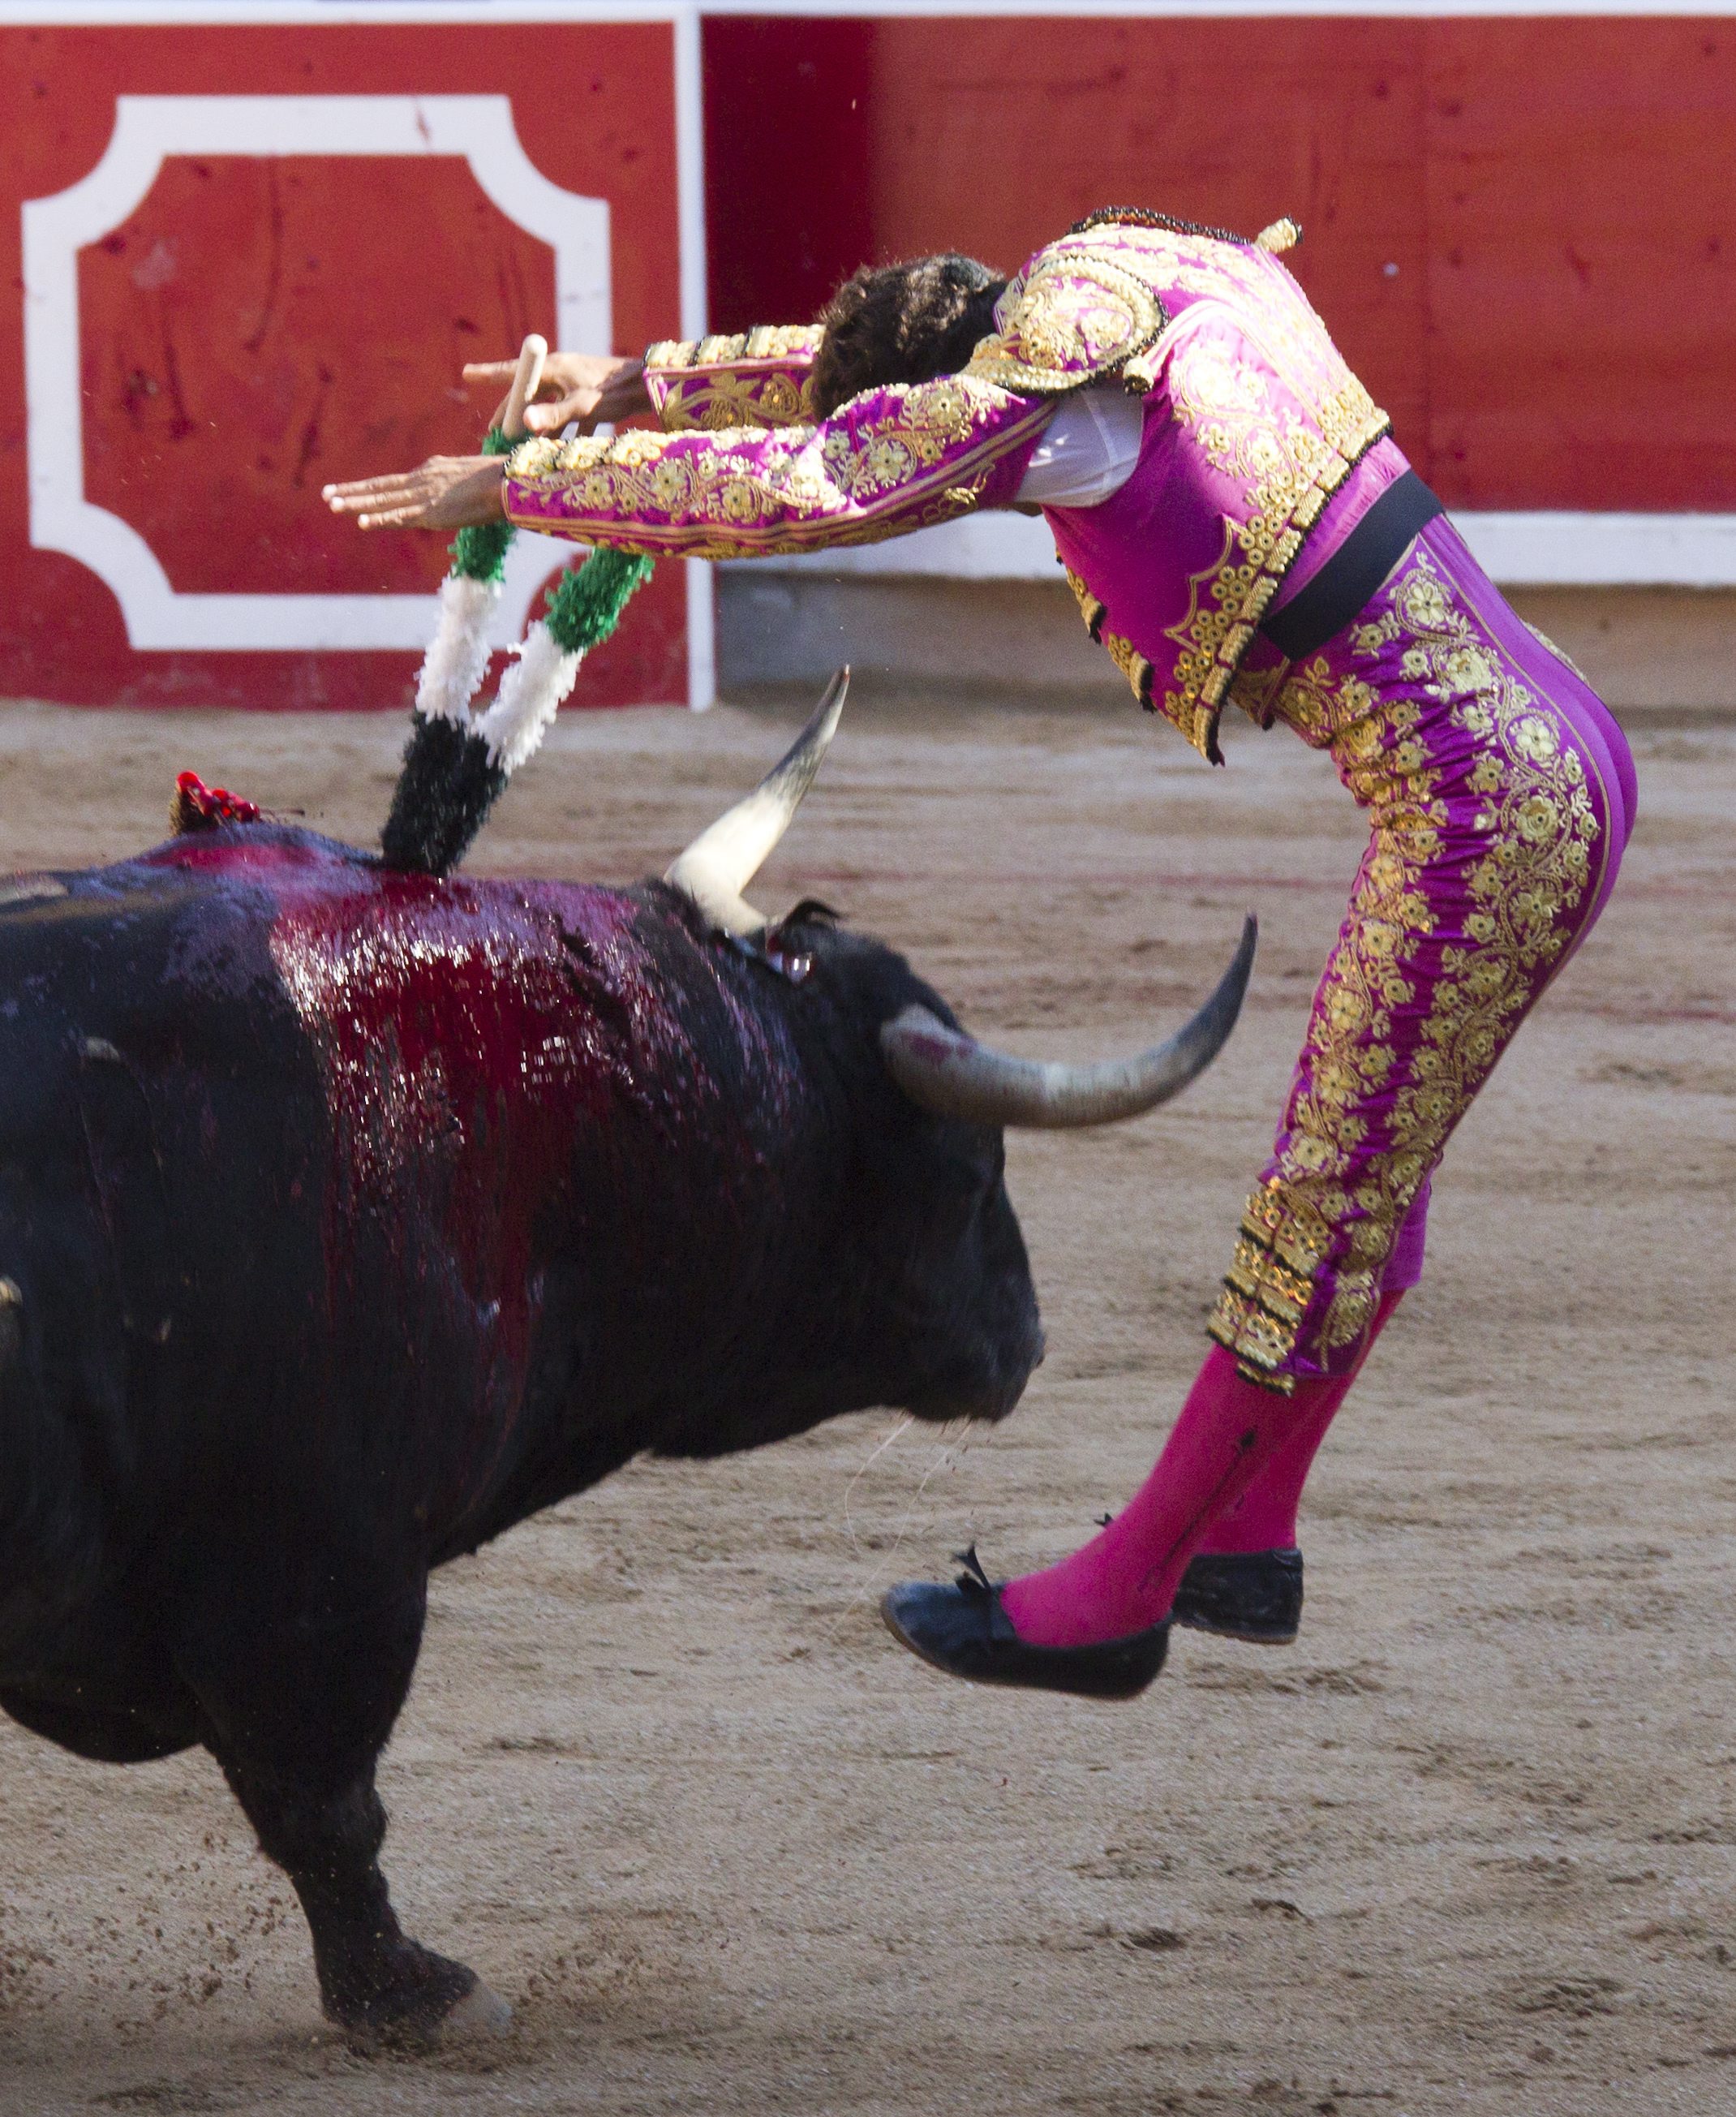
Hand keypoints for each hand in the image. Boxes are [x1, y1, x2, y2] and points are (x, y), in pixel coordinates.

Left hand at [322, 455, 505, 530]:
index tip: (350, 490)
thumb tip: (451, 495)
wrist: (507, 483)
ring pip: (383, 500)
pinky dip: (379, 520)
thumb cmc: (498, 481)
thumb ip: (453, 486)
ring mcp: (424, 496)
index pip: (393, 483)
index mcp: (430, 472)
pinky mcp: (432, 512)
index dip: (369, 488)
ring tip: (332, 505)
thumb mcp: (468, 479)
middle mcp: (421, 481)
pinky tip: (361, 523)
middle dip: (352, 492)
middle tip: (326, 495)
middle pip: (380, 488)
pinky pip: (399, 517)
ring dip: (356, 504)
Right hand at [462, 351, 650, 434]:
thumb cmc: (616, 392)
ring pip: (549, 409)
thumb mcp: (583, 405)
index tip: (467, 373)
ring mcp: (575, 386)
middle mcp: (561, 374)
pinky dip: (562, 432)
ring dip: (537, 430)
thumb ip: (554, 416)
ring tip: (521, 448)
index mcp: (554, 369)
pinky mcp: (589, 398)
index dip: (489, 374)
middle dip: (513, 416)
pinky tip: (558, 451)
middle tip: (495, 434)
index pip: (514, 372)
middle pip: (529, 397)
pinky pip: (568, 416)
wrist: (650, 387)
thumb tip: (525, 425)